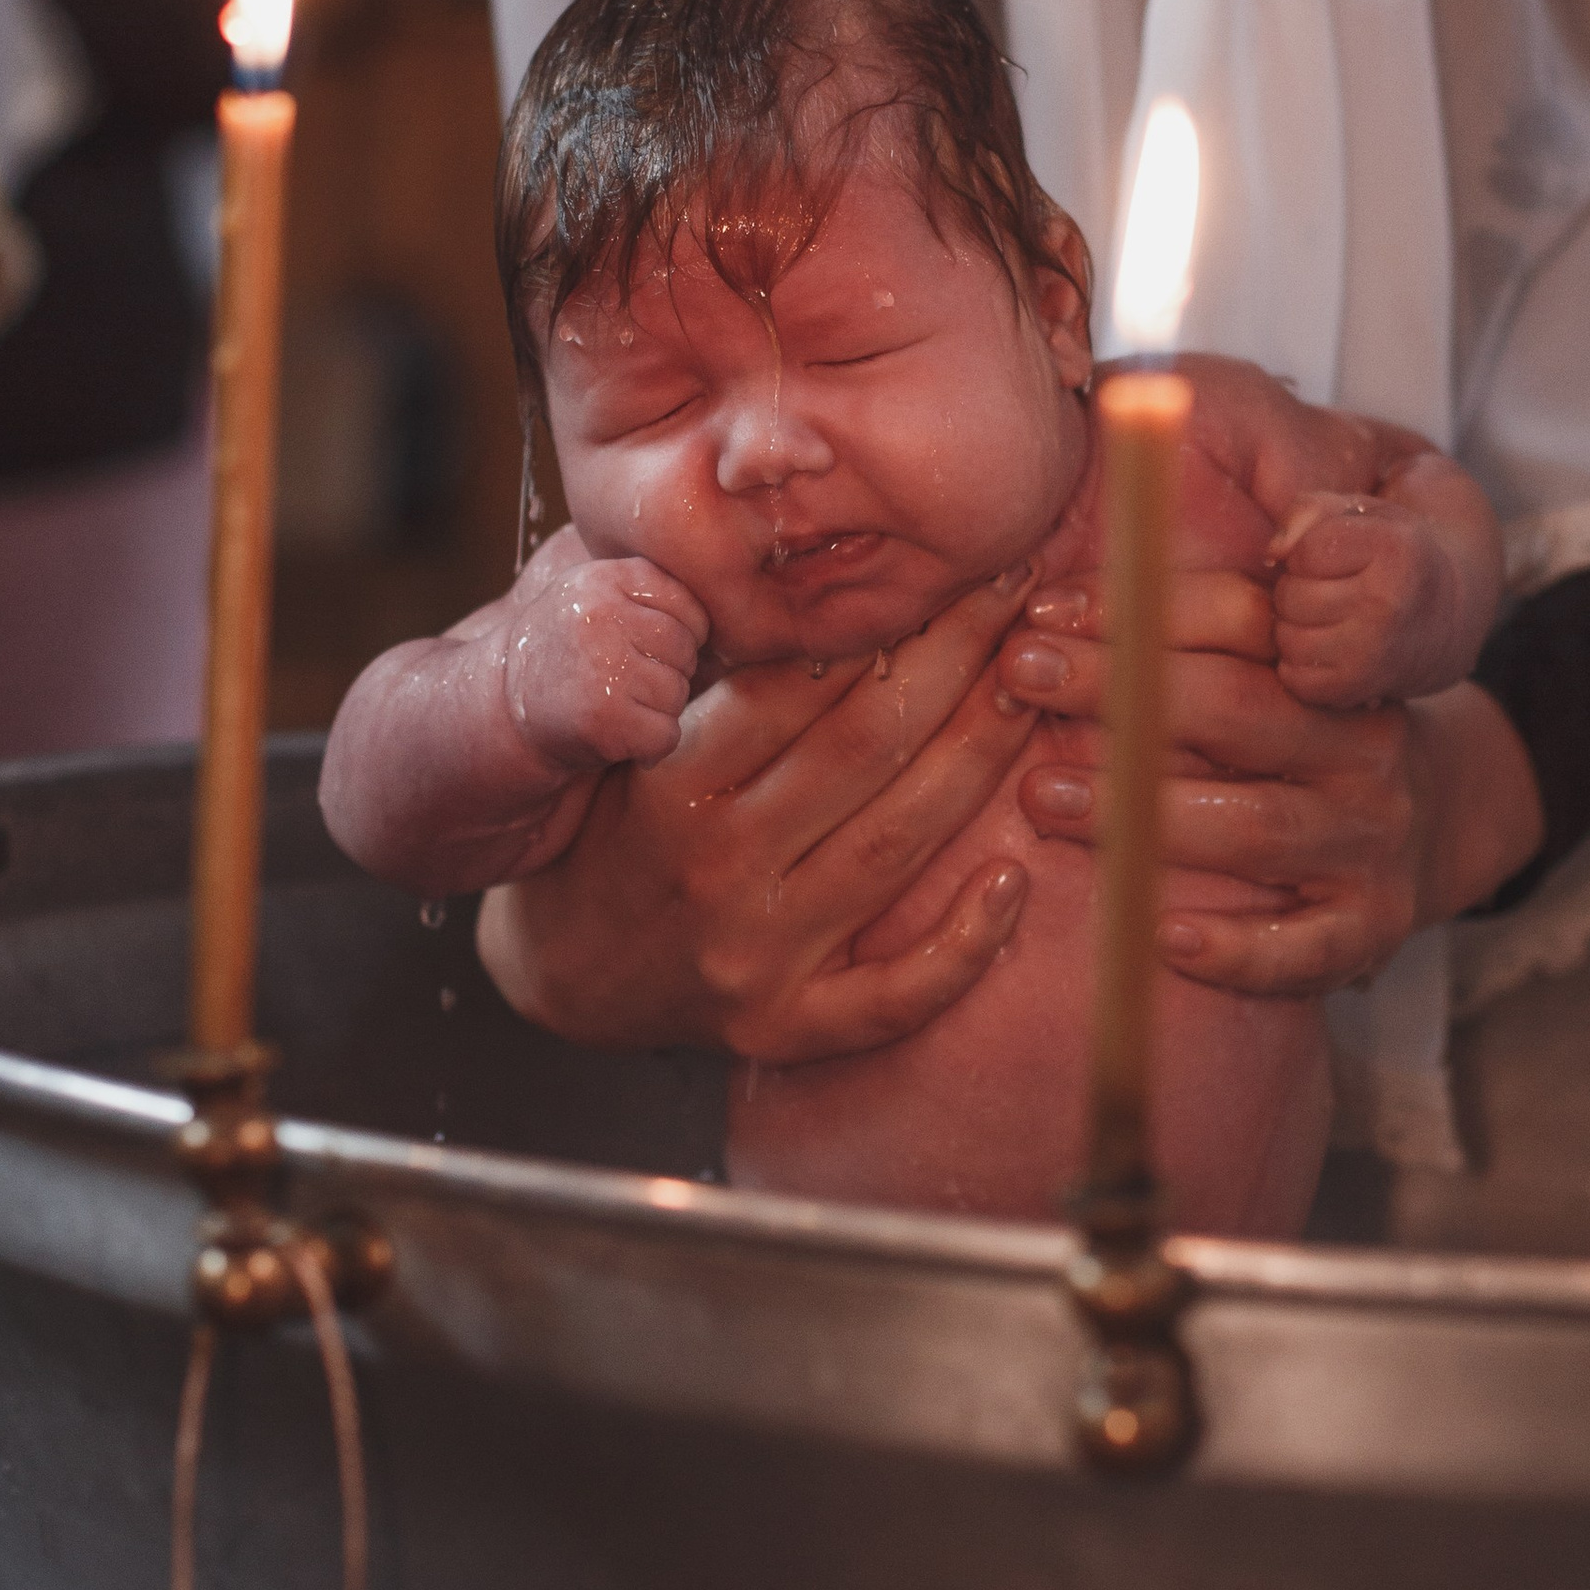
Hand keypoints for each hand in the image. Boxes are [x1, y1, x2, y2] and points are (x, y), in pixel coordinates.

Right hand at [478, 567, 1040, 1059]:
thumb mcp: (624, 742)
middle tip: (1017, 588)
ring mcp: (755, 956)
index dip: (888, 615)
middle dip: (957, 654)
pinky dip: (962, 945)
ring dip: (981, 758)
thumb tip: (817, 579)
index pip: (800, 684)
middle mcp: (717, 867)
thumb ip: (703, 678)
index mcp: (670, 785)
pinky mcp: (781, 1028)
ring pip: (895, 845)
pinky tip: (1012, 879)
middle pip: (866, 745)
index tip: (947, 562)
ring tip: (1034, 684)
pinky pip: (890, 997)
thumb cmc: (605, 835)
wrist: (555, 975)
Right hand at [501, 555, 706, 771]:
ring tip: (616, 705)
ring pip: (678, 692)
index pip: (689, 605)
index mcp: (607, 578)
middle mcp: (602, 616)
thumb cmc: (565, 653)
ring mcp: (602, 667)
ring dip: (657, 710)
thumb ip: (651, 593)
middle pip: (686, 649)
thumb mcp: (595, 598)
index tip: (647, 651)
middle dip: (669, 673)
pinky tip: (619, 736)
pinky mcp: (604, 718)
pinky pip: (666, 734)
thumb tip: (737, 607)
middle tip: (627, 684)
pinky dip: (650, 746)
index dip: (680, 636)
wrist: (501, 708)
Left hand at [1002, 573, 1541, 992]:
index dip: (1139, 611)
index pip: (1244, 619)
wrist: (1439, 824)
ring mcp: (1370, 843)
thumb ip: (1184, 641)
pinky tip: (1165, 937)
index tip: (1041, 615)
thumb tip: (1043, 611)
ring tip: (1040, 796)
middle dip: (1119, 690)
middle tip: (1019, 675)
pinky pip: (1302, 947)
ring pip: (1256, 826)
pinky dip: (1237, 949)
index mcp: (1334, 670)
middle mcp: (1363, 749)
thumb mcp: (1273, 673)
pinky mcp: (1368, 928)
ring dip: (1141, 813)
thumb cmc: (1304, 737)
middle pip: (1239, 711)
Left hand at [1269, 495, 1472, 707]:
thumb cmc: (1390, 556)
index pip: (1304, 552)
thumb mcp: (1360, 514)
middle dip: (1299, 589)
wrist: (1446, 619)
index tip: (1339, 558)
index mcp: (1395, 552)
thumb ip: (1308, 511)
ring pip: (1286, 639)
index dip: (1308, 552)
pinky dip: (1301, 665)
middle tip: (1334, 590)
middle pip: (1291, 596)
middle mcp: (1389, 606)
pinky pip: (1294, 678)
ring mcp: (1374, 654)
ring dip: (1296, 628)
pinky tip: (1331, 649)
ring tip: (1332, 618)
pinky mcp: (1358, 689)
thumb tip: (1273, 553)